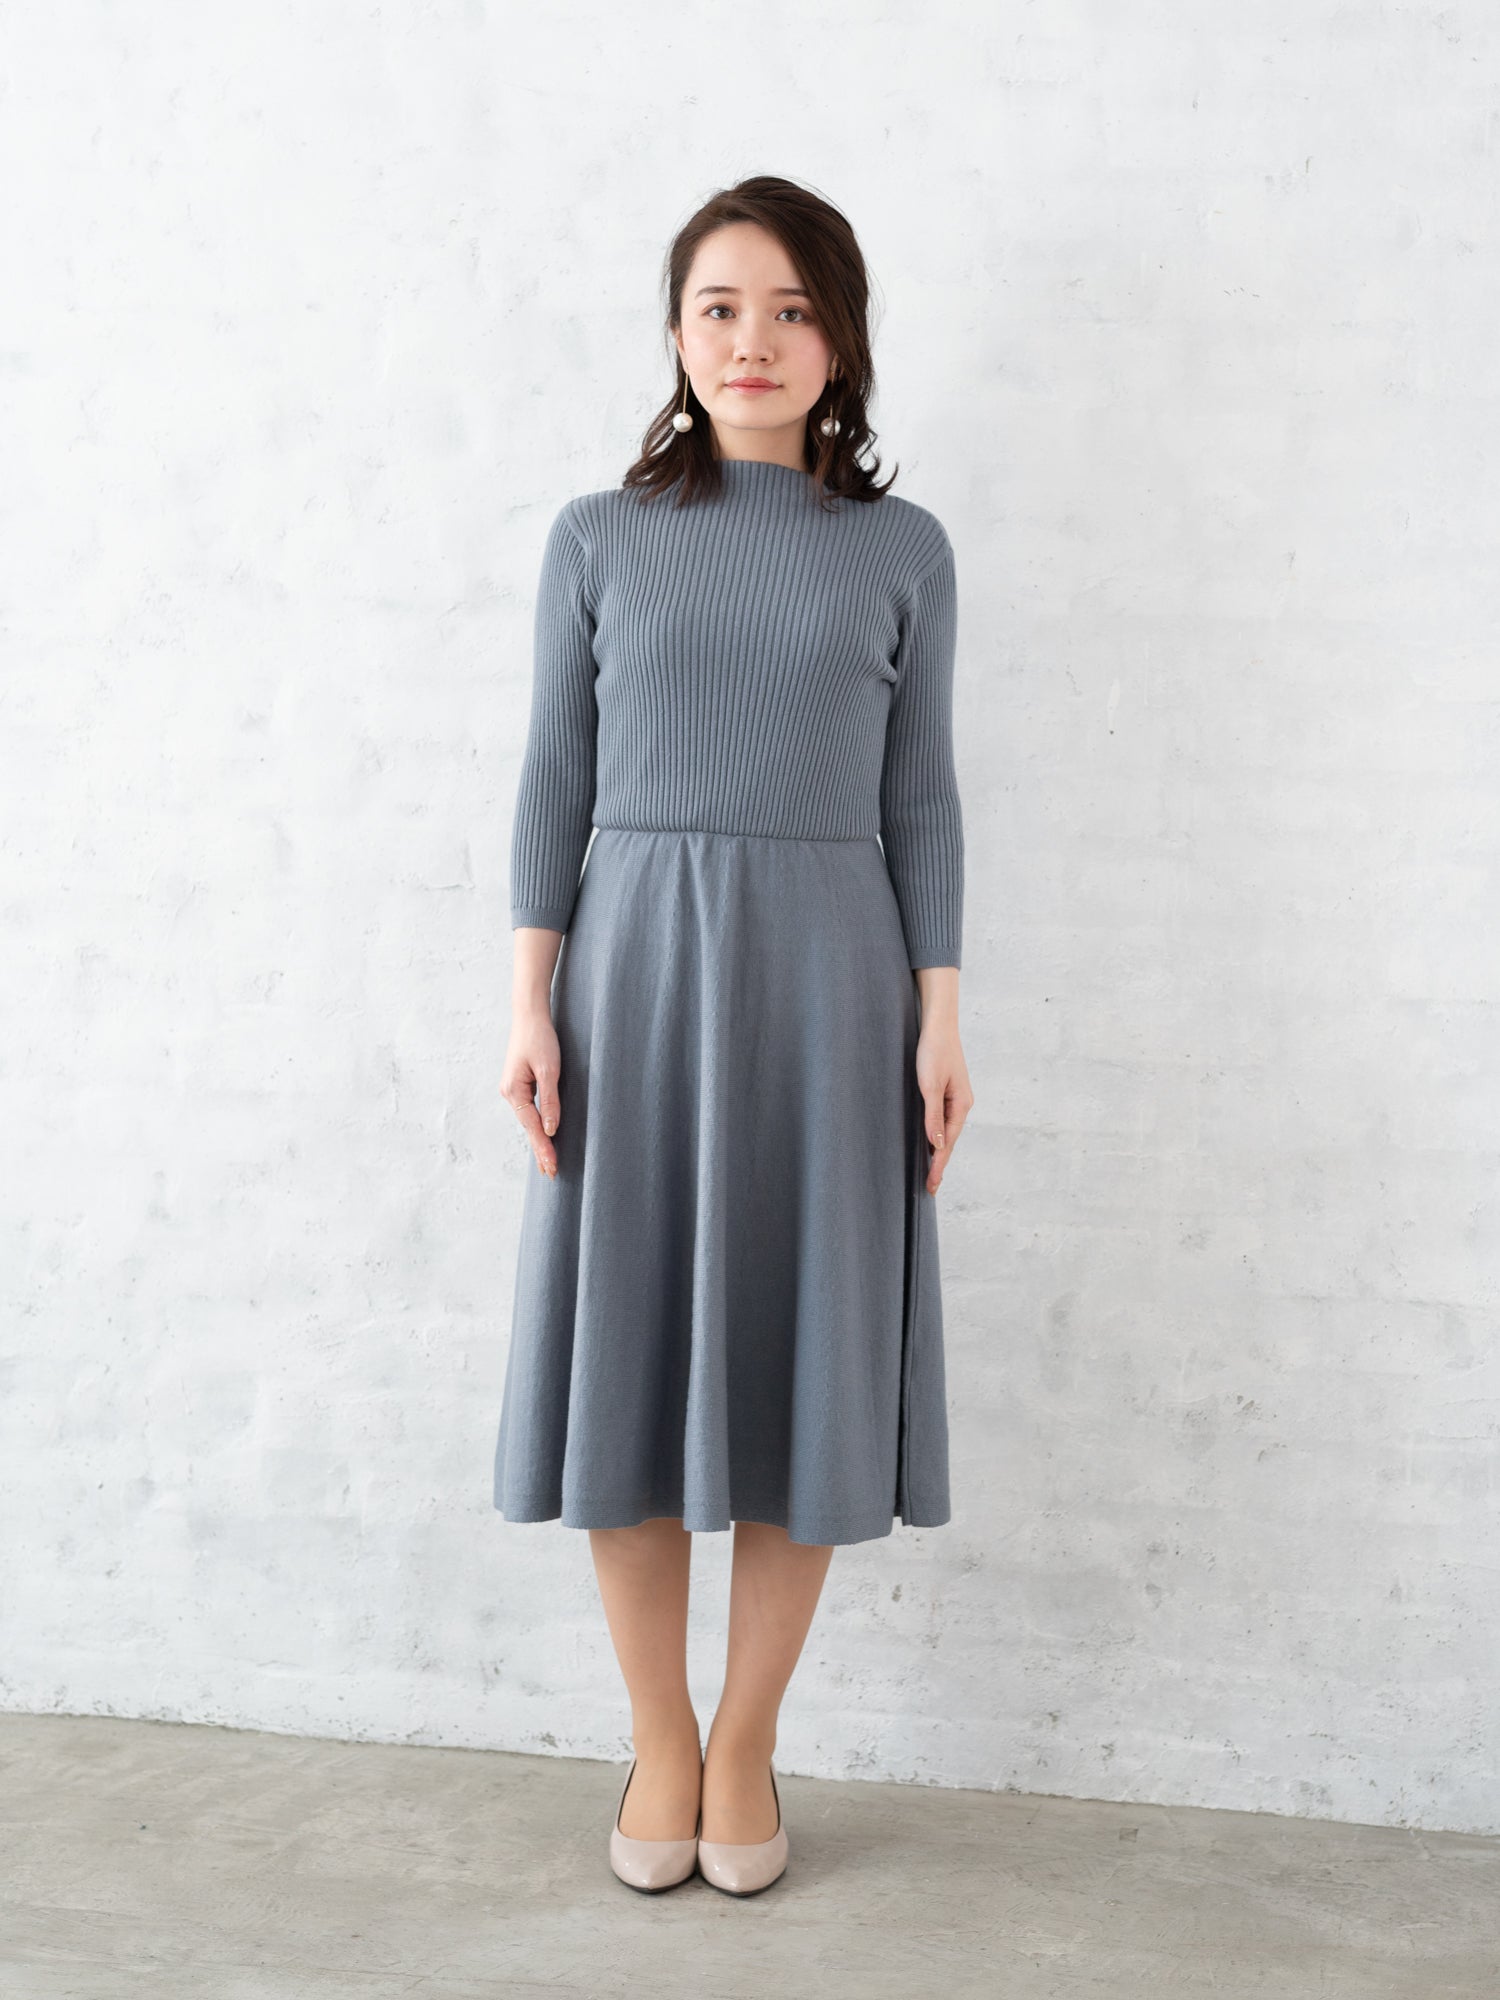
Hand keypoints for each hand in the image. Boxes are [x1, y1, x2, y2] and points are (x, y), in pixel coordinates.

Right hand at [502, 1007, 562, 1177]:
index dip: (544, 1148)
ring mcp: (513, 1090)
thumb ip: (550, 1100)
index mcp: (514, 1091)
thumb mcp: (548, 1069)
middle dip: (540, 1151)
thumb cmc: (539, 1038)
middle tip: (551, 1175)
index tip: (552, 1167)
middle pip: (528, 1128)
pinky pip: (529, 1112)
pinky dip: (537, 1126)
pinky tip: (543, 1136)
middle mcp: (510, 1093)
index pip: (532, 1127)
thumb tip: (551, 1128)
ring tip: (548, 1163)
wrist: (530, 1015)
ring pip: (528, 1121)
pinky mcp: (520, 1085)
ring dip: (539, 1141)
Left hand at [915, 1013, 973, 1194]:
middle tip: (931, 1187)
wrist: (938, 1026)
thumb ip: (933, 1116)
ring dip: (938, 1152)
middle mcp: (961, 1105)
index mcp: (961, 1105)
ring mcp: (955, 1099)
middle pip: (949, 1141)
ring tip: (931, 1172)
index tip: (932, 1184)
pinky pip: (942, 1121)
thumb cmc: (934, 1052)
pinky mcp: (947, 1092)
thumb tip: (936, 1144)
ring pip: (946, 1132)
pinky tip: (931, 1143)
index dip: (938, 1165)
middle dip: (939, 1164)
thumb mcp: (930, 1086)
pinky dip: (937, 1136)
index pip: (948, 1143)